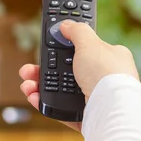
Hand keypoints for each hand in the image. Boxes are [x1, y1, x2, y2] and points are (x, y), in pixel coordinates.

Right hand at [19, 19, 139, 130]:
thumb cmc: (107, 74)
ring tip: (28, 86)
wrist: (112, 111)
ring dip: (41, 86)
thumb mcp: (90, 42)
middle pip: (67, 71)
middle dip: (44, 69)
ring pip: (62, 90)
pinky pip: (62, 108)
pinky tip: (35, 98)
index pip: (85, 49)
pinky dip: (47, 103)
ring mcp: (95, 98)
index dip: (65, 46)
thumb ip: (77, 30)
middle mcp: (104, 78)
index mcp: (111, 59)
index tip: (48, 45)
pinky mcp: (87, 116)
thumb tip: (66, 25)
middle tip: (28, 69)